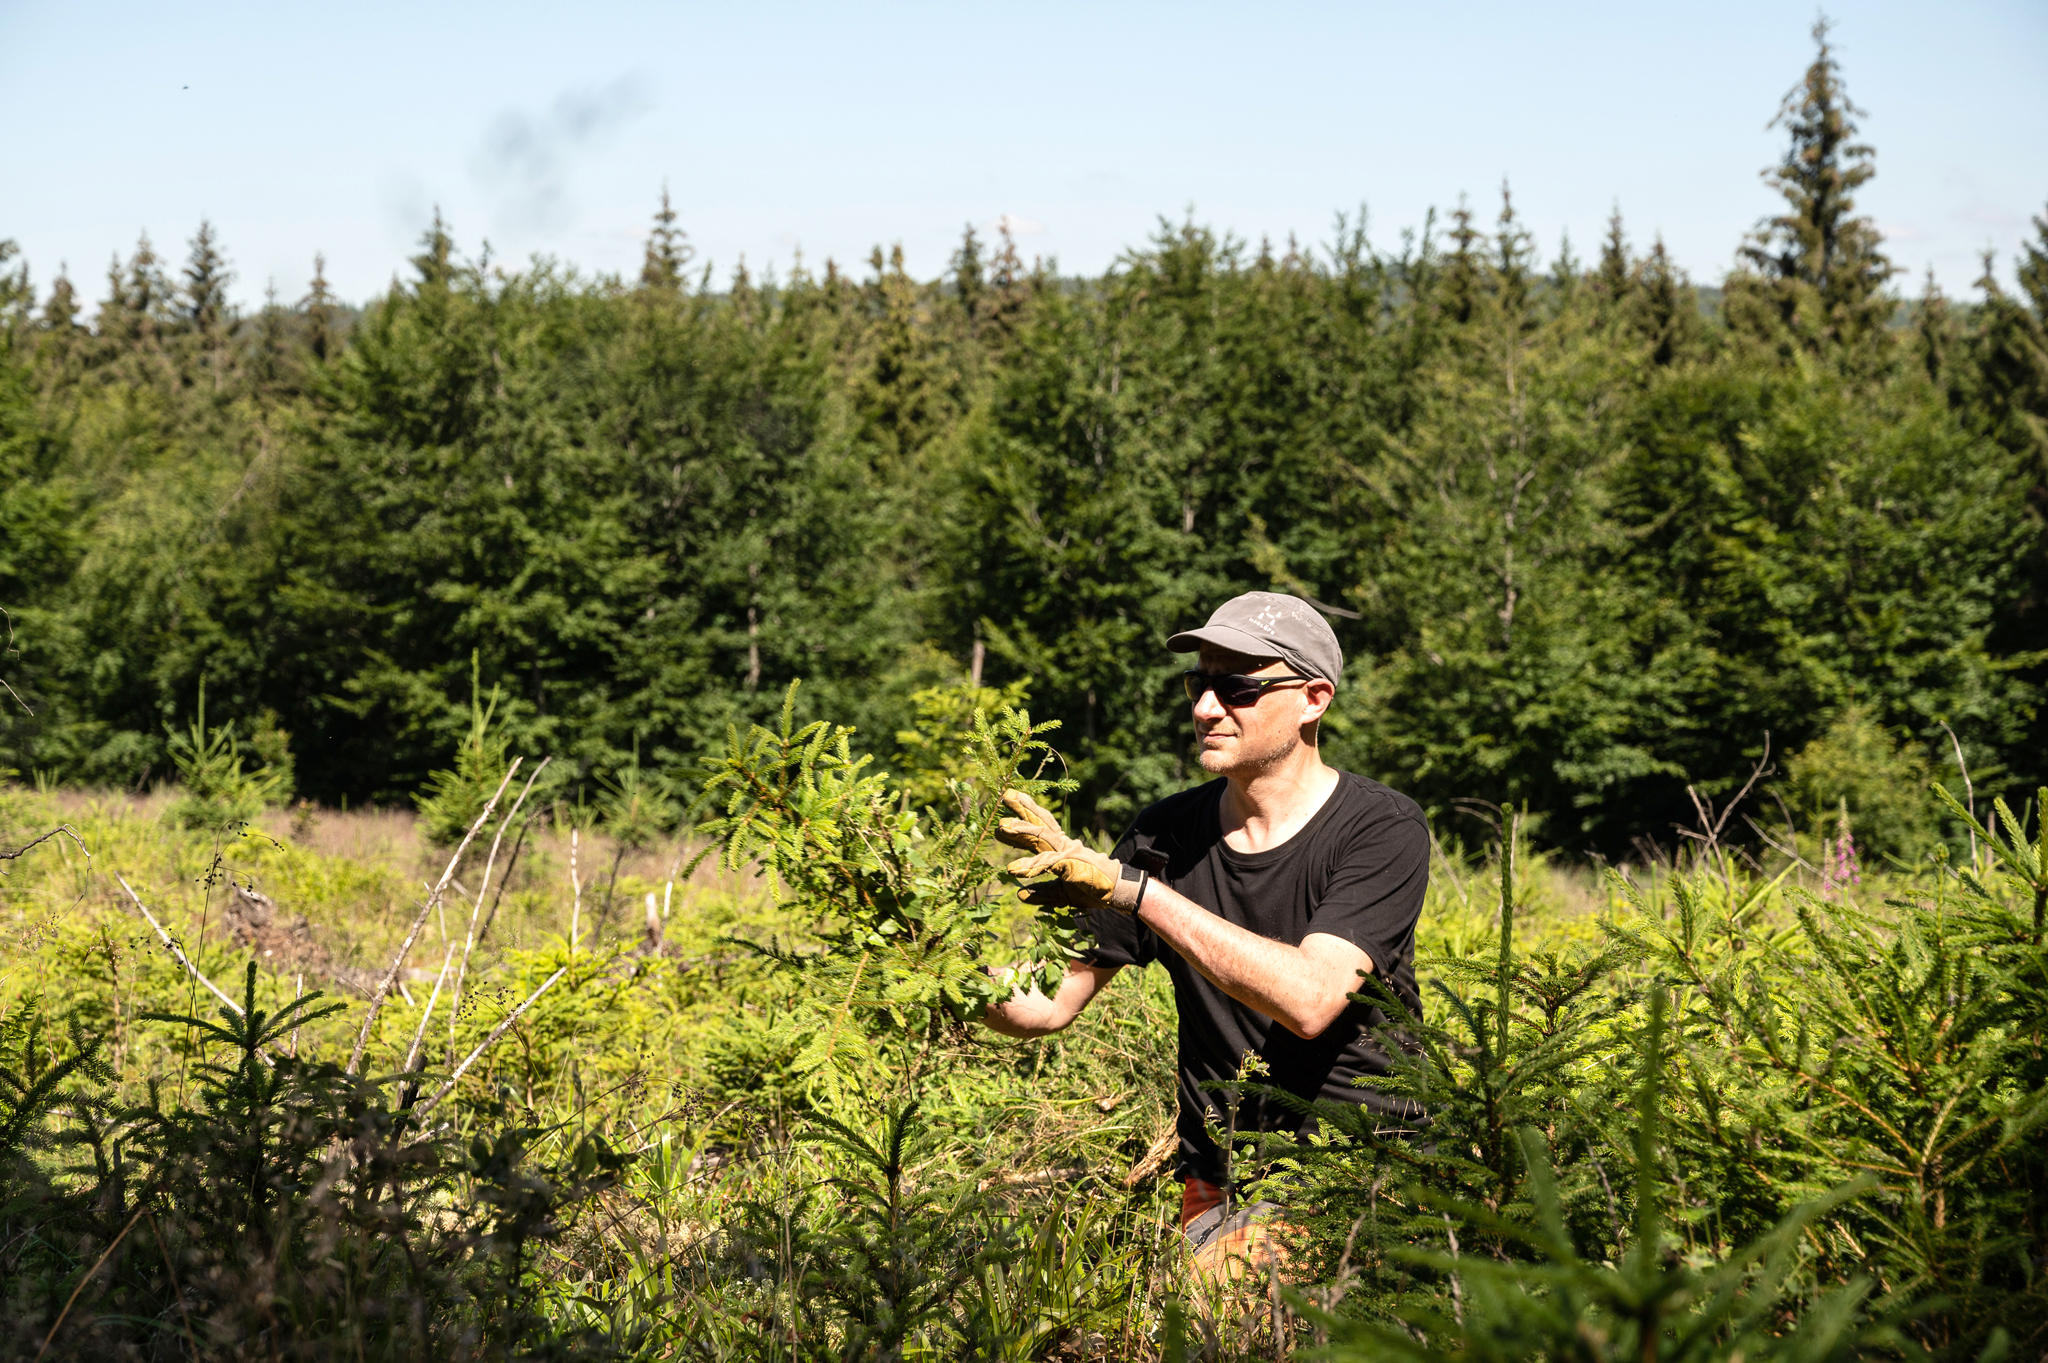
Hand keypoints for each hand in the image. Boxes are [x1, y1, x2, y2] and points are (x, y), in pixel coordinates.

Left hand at [995, 790, 1137, 912]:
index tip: (1008, 810)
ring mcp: (1067, 852)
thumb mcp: (1062, 894)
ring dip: (1022, 832)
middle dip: (1022, 811)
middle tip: (1004, 797)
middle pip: (1040, 825)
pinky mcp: (1071, 864)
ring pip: (1042, 837)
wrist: (1117, 890)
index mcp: (1060, 850)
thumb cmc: (1091, 888)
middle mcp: (1063, 846)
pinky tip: (1013, 869)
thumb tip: (1019, 895)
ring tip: (1003, 828)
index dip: (1024, 819)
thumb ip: (1042, 893)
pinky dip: (1030, 866)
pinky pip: (1047, 863)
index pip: (1040, 830)